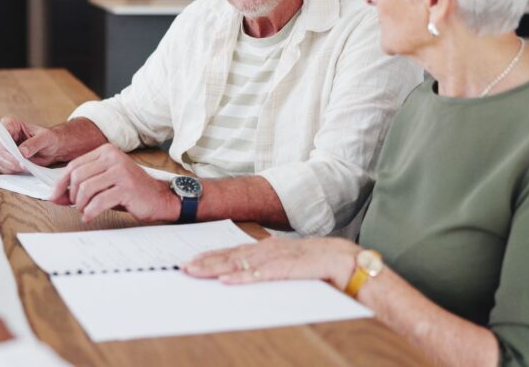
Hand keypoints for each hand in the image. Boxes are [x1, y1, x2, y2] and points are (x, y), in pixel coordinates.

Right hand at [0, 116, 58, 172]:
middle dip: (11, 158)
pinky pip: (4, 168)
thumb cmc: (49, 138)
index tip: (16, 152)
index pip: (2, 131)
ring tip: (26, 167)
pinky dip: (13, 171)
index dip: (6, 142)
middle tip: (23, 163)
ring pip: (1, 159)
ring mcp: (5, 149)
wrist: (54, 149)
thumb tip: (22, 152)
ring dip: (13, 166)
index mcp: (12, 124)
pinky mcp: (8, 160)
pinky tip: (23, 169)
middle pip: (0, 148)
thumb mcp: (45, 138)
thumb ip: (33, 144)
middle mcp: (6, 136)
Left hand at [50, 143, 179, 223]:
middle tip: (75, 206)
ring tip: (84, 211)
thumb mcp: (104, 184)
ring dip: (81, 205)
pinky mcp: (126, 188)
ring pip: (86, 188)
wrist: (159, 199)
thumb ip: (81, 186)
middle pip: (78, 176)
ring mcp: (120, 171)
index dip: (61, 183)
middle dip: (71, 195)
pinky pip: (99, 201)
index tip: (55, 196)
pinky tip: (89, 216)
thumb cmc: (130, 192)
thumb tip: (55, 196)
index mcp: (106, 151)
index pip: (74, 165)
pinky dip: (90, 212)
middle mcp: (113, 157)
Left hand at [183, 237, 360, 287]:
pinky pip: (260, 274)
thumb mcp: (287, 263)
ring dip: (215, 267)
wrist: (345, 260)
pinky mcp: (286, 269)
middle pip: (229, 255)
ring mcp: (276, 258)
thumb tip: (249, 271)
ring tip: (195, 272)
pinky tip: (226, 280)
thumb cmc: (316, 264)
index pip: (232, 251)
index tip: (191, 260)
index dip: (210, 256)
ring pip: (239, 262)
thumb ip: (269, 265)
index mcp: (267, 248)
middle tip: (183, 267)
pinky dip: (242, 277)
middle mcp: (267, 249)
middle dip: (205, 261)